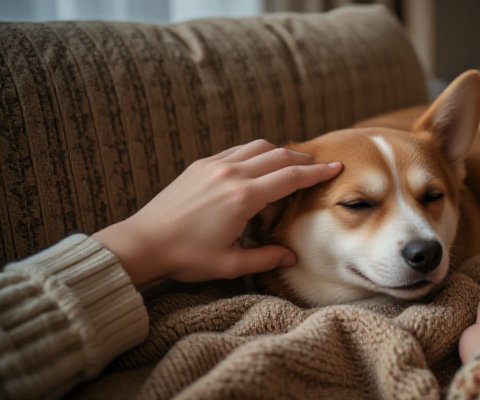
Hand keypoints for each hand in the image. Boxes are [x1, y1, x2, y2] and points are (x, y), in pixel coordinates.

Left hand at [92, 139, 342, 286]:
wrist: (143, 242)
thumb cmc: (186, 256)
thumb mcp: (231, 265)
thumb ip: (265, 258)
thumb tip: (291, 258)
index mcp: (243, 198)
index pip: (290, 178)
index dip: (316, 172)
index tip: (335, 166)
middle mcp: (231, 174)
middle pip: (278, 156)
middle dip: (303, 159)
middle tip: (319, 165)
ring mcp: (214, 165)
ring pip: (257, 147)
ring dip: (279, 151)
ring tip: (292, 163)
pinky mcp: (201, 165)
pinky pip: (237, 150)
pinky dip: (255, 152)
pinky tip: (259, 163)